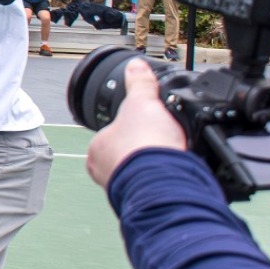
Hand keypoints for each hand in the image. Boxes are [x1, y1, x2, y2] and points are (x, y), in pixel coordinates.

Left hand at [86, 60, 188, 186]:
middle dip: (143, 152)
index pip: (112, 136)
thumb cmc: (145, 145)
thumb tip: (136, 66)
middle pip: (125, 157)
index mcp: (97, 148)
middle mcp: (104, 172)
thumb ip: (140, 84)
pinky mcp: (141, 202)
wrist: (163, 180)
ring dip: (152, 169)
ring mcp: (121, 189)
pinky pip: (151, 189)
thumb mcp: (144, 103)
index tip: (146, 131)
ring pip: (138, 175)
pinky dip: (161, 182)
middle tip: (160, 146)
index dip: (132, 131)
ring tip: (168, 160)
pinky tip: (172, 176)